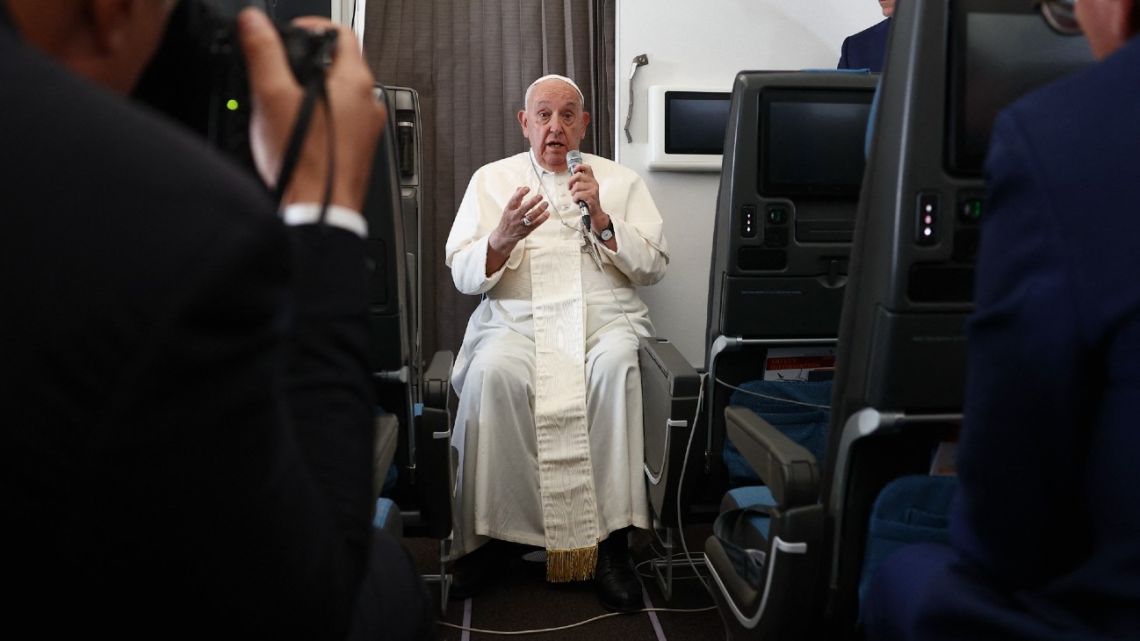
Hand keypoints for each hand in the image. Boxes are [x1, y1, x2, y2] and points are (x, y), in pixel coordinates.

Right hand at [238, 8, 386, 210]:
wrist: (319, 212)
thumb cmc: (304, 163)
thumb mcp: (272, 97)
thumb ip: (264, 53)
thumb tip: (255, 23)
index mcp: (356, 83)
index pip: (341, 33)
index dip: (312, 27)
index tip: (289, 35)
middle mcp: (370, 104)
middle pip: (340, 65)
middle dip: (309, 63)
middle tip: (281, 71)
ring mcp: (368, 129)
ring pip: (341, 96)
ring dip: (314, 92)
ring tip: (286, 103)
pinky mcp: (360, 151)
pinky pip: (343, 123)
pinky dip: (322, 119)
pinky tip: (299, 132)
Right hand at [488, 187, 549, 254]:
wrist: (504, 236)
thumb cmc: (508, 219)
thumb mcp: (509, 209)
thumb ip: (516, 198)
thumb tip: (521, 187)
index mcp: (509, 209)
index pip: (514, 200)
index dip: (520, 193)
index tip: (528, 188)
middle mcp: (514, 216)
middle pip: (524, 208)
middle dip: (533, 201)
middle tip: (540, 196)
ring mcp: (520, 224)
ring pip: (531, 216)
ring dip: (539, 209)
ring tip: (546, 203)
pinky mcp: (526, 230)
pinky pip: (535, 224)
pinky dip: (542, 218)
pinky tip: (547, 213)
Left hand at [569, 161, 609, 230]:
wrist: (595, 213)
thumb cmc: (588, 201)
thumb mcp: (585, 190)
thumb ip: (581, 183)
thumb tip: (571, 178)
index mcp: (592, 180)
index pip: (587, 168)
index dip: (579, 167)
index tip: (574, 170)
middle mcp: (594, 183)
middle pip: (579, 175)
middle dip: (571, 182)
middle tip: (570, 188)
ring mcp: (593, 190)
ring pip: (577, 186)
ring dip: (573, 193)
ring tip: (575, 197)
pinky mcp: (591, 197)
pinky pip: (578, 194)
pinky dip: (575, 199)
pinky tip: (577, 201)